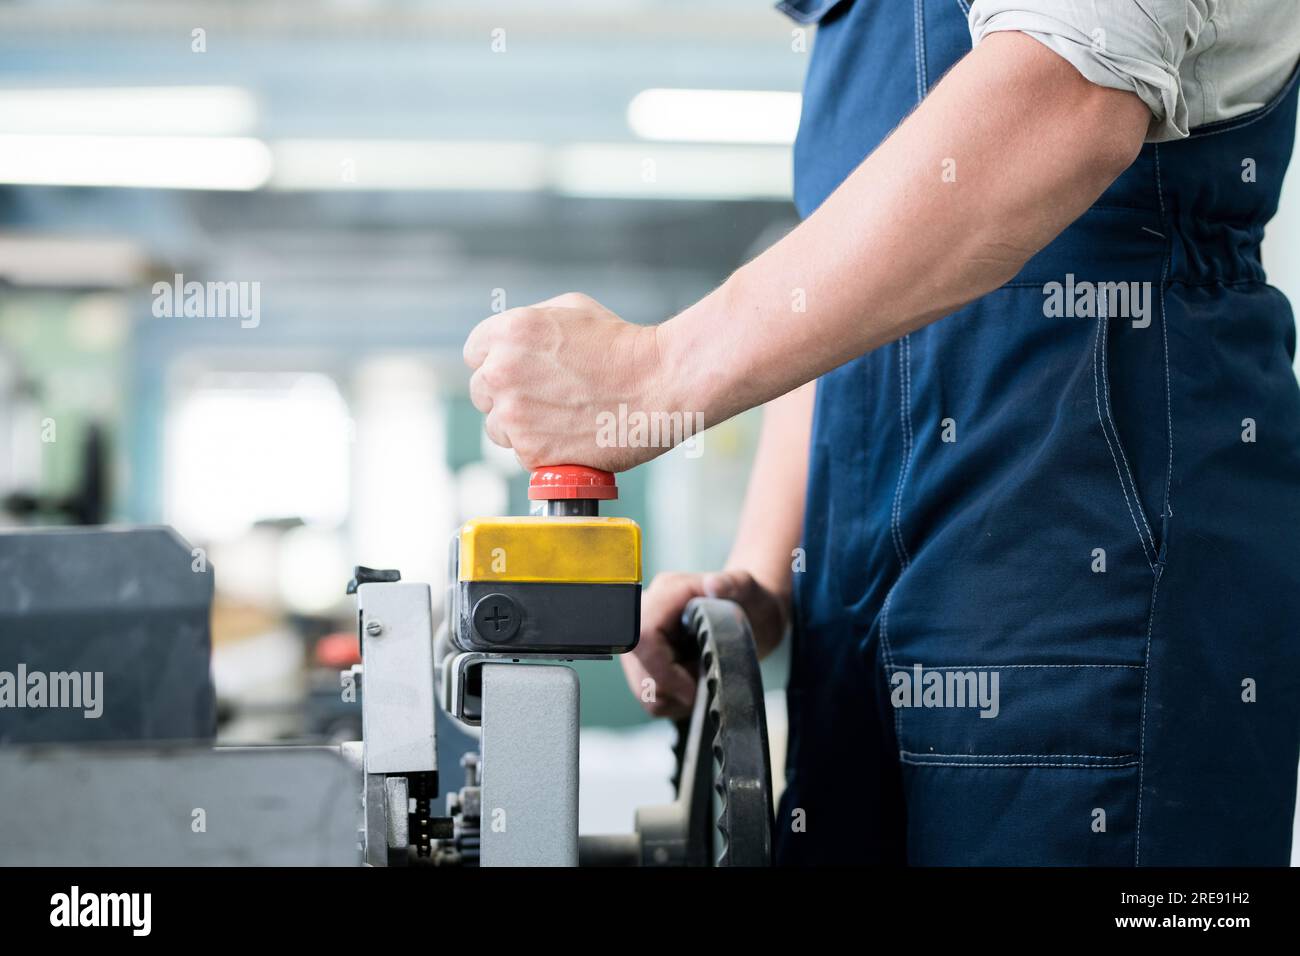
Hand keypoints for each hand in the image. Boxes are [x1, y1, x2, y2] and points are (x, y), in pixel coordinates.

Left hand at [463, 293, 677, 471]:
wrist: (659, 384)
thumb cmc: (623, 346)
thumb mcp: (571, 309)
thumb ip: (530, 323)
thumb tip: (510, 344)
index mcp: (507, 333)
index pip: (474, 353)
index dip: (498, 362)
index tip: (519, 373)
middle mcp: (501, 372)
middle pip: (481, 392)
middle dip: (507, 394)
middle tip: (544, 397)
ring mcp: (514, 415)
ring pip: (497, 428)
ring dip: (520, 426)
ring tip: (561, 419)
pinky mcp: (530, 451)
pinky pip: (521, 454)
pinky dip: (542, 450)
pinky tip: (570, 436)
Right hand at [622, 569, 787, 718]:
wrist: (752, 612)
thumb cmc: (749, 599)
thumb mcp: (748, 587)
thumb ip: (733, 583)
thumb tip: (713, 585)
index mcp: (666, 593)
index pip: (645, 638)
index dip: (664, 671)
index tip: (694, 689)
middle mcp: (646, 615)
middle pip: (640, 668)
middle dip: (674, 688)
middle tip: (705, 684)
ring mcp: (643, 639)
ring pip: (642, 687)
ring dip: (675, 696)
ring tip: (702, 681)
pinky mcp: (647, 661)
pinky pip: (649, 696)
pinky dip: (674, 701)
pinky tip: (693, 686)